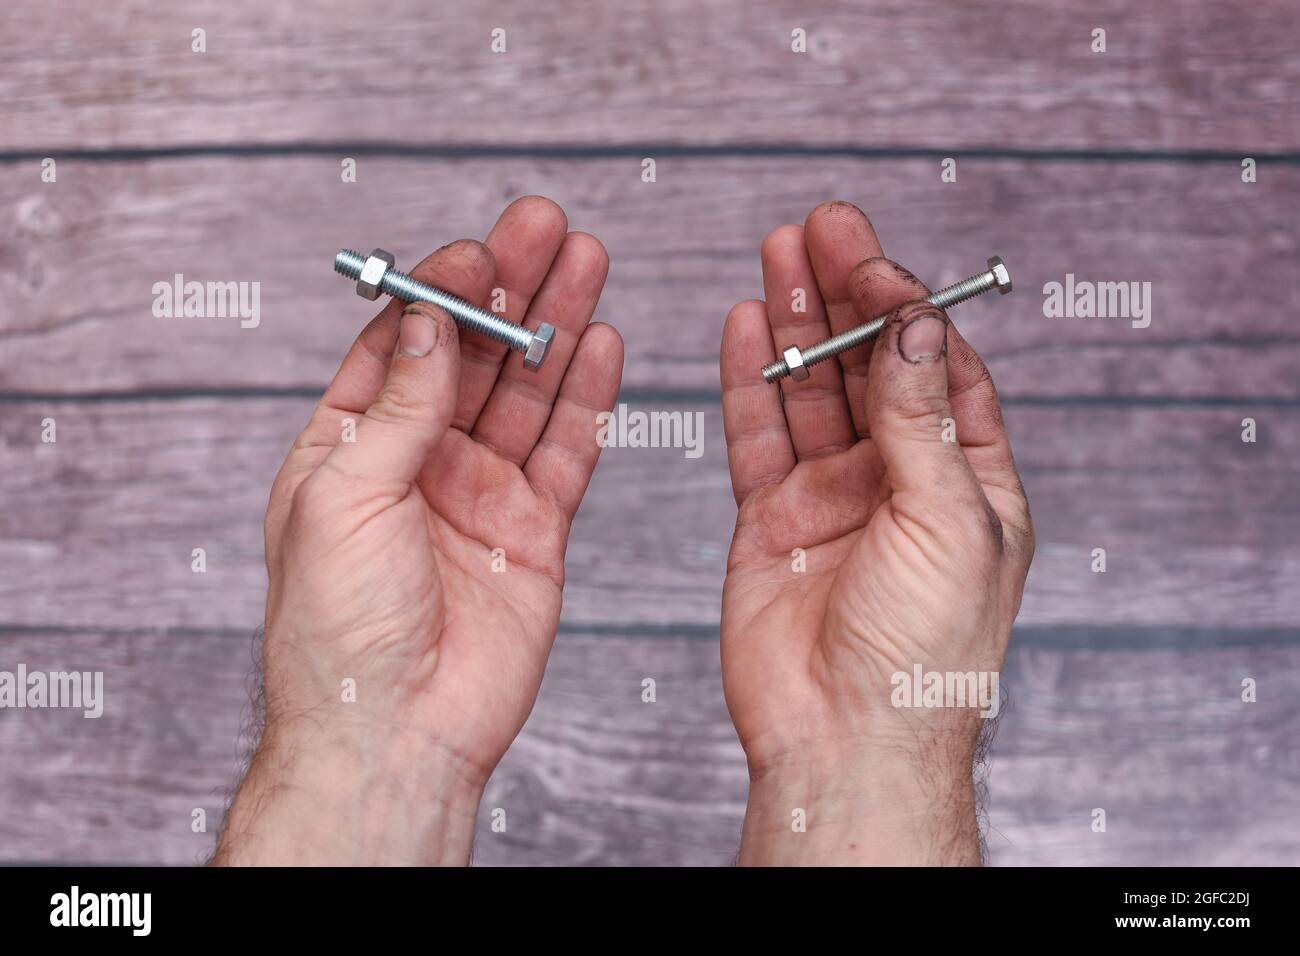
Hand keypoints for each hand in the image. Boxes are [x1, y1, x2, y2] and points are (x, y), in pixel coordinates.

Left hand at [214, 197, 622, 864]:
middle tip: (546, 226)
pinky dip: (588, 398)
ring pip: (528, 392)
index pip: (403, 347)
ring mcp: (481, 494)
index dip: (442, 292)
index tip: (480, 249)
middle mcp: (419, 462)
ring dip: (557, 326)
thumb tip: (430, 324)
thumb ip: (398, 405)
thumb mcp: (344, 494)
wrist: (395, 731)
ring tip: (586, 261)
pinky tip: (603, 343)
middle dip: (510, 289)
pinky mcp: (535, 530)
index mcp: (350, 448)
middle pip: (475, 356)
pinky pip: (568, 451)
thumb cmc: (337, 631)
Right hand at [719, 202, 1033, 864]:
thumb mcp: (948, 519)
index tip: (870, 255)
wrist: (846, 737)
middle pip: (870, 362)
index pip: (938, 366)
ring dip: (796, 321)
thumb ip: (923, 417)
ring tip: (779, 253)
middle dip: (846, 292)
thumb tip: (917, 324)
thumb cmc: (924, 651)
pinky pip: (758, 434)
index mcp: (966, 478)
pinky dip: (749, 380)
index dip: (905, 304)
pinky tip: (745, 326)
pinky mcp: (771, 518)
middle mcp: (899, 478)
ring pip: (811, 388)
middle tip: (820, 226)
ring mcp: (832, 496)